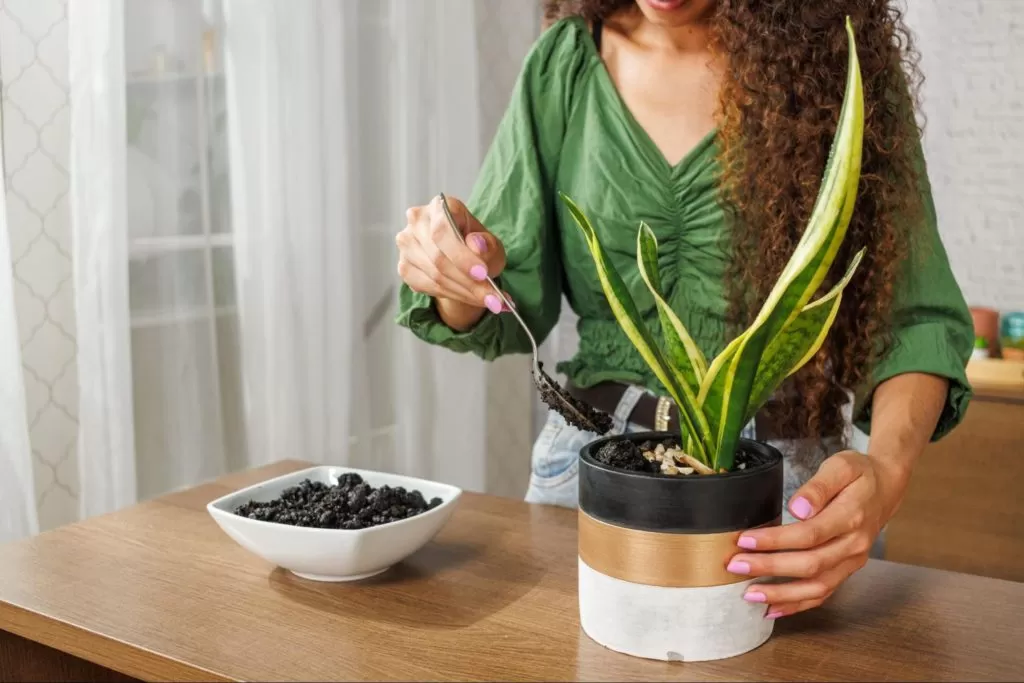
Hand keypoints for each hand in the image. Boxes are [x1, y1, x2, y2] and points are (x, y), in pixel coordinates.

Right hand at [396, 195, 508, 329]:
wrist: (462, 260)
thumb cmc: (477, 247)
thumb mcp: (492, 245)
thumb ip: (488, 245)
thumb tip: (476, 246)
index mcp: (440, 206)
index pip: (443, 231)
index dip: (462, 255)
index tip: (483, 274)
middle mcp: (417, 221)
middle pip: (438, 257)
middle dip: (468, 282)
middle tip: (493, 298)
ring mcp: (407, 244)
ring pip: (434, 275)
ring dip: (464, 292)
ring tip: (490, 301)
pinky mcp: (404, 266)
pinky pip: (428, 287)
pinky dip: (453, 296)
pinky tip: (471, 299)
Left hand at [726, 450, 908, 618]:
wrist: (886, 487)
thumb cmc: (858, 474)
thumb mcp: (841, 466)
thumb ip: (818, 487)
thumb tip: (797, 508)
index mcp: (851, 516)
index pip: (809, 534)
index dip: (775, 540)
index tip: (745, 540)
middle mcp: (854, 544)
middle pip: (810, 564)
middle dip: (769, 568)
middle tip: (735, 566)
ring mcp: (852, 561)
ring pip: (817, 587)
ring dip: (782, 594)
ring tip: (749, 594)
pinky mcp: (847, 570)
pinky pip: (824, 593)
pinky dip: (798, 604)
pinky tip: (773, 609)